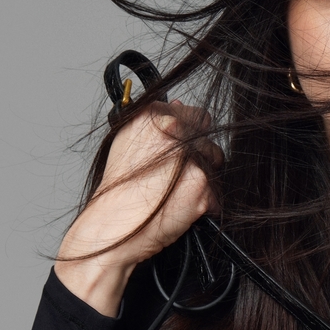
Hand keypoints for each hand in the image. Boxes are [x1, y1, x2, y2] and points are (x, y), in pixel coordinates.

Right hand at [54, 101, 222, 316]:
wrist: (114, 223)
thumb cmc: (117, 189)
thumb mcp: (128, 142)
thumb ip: (157, 123)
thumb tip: (179, 106)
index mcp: (155, 116)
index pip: (195, 115)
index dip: (191, 134)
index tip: (182, 149)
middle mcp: (174, 132)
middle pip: (208, 142)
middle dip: (199, 158)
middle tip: (176, 178)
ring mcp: (190, 158)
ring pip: (215, 166)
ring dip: (203, 181)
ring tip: (175, 194)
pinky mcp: (201, 185)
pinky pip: (215, 195)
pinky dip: (203, 205)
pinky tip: (179, 209)